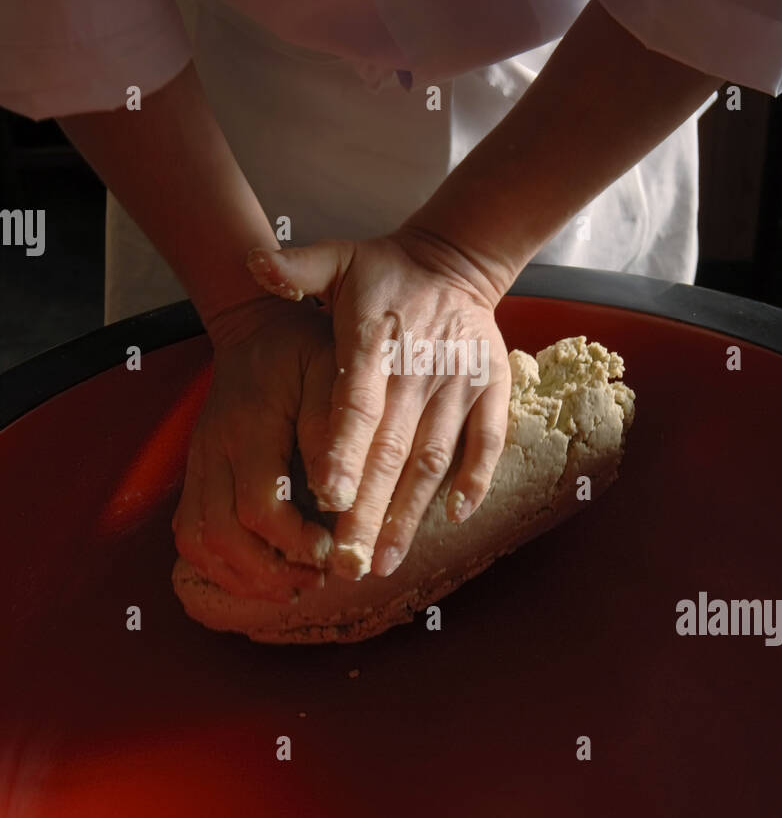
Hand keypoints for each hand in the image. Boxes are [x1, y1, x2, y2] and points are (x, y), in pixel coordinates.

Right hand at [172, 296, 335, 599]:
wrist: (257, 326)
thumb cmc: (306, 349)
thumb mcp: (333, 371)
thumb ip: (333, 428)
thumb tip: (338, 496)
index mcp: (250, 425)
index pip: (259, 506)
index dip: (294, 542)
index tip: (330, 553)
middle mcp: (213, 448)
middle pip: (221, 536)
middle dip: (269, 572)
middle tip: (316, 579)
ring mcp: (199, 461)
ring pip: (198, 541)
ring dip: (243, 577)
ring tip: (292, 586)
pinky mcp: (196, 472)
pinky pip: (189, 532)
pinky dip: (220, 565)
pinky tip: (261, 573)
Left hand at [246, 229, 512, 579]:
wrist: (455, 261)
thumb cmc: (384, 271)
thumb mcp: (338, 257)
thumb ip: (297, 268)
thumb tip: (255, 265)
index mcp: (375, 341)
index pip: (357, 402)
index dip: (343, 449)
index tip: (327, 496)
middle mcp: (419, 367)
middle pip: (392, 447)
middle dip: (369, 507)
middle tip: (347, 560)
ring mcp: (459, 382)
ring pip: (433, 457)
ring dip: (410, 511)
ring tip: (385, 558)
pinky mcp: (491, 389)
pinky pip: (487, 440)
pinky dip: (476, 478)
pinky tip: (456, 516)